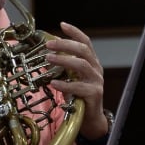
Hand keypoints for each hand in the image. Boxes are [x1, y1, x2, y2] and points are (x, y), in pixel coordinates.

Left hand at [46, 21, 109, 140]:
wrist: (90, 119)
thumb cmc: (80, 97)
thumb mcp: (72, 77)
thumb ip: (64, 65)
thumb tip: (49, 52)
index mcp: (92, 63)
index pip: (86, 43)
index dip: (75, 32)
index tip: (62, 25)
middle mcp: (96, 70)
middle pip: (83, 50)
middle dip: (65, 44)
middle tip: (49, 45)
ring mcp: (96, 82)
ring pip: (82, 65)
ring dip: (63, 60)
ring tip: (49, 59)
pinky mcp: (94, 94)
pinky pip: (78, 87)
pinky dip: (65, 84)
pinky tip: (54, 83)